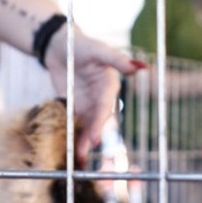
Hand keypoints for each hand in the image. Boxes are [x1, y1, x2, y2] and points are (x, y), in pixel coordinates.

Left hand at [43, 25, 142, 162]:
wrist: (60, 47)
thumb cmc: (82, 45)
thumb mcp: (98, 50)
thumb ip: (117, 59)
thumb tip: (141, 67)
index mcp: (109, 86)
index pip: (104, 107)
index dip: (99, 123)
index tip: (95, 137)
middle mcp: (101, 98)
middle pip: (97, 120)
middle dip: (91, 135)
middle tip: (85, 150)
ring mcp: (88, 105)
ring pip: (87, 126)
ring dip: (83, 141)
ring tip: (78, 157)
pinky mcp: (75, 108)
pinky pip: (75, 124)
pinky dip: (73, 136)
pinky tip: (70, 151)